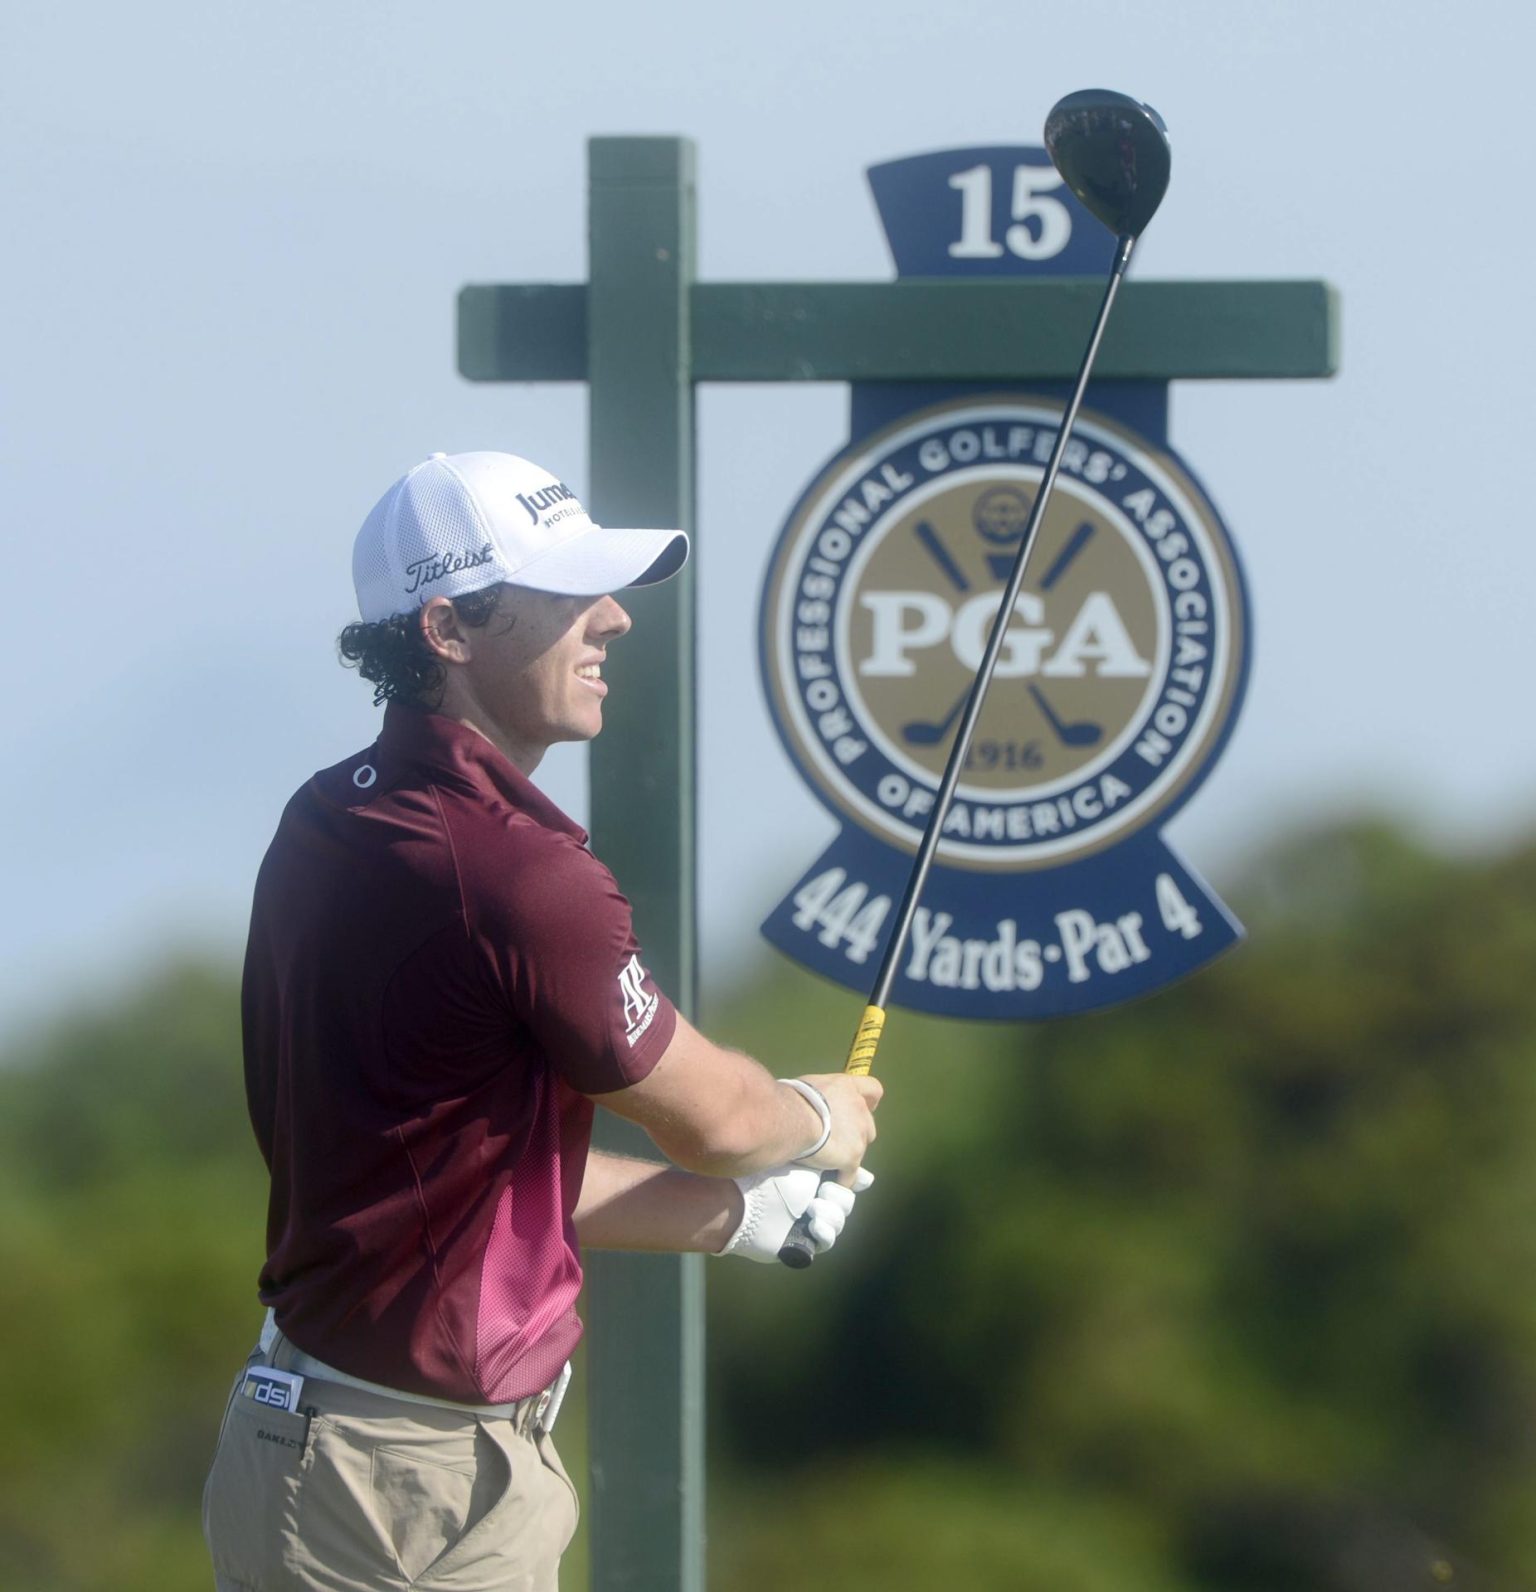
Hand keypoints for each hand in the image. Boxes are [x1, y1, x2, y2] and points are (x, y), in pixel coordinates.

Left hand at [716, 1166, 875, 1263]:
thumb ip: (836, 1166)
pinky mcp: (802, 1245)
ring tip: (812, 1208)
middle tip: (822, 1191)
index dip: (851, 1183)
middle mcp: (813, 1200)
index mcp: (814, 1179)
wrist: (745, 1201)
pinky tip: (814, 1225)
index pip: (845, 1184)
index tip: (852, 1178)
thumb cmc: (772, 1177)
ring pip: (838, 1222)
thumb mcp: (809, 1165)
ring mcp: (807, 1223)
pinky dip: (824, 1233)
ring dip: (830, 1215)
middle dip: (838, 1197)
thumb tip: (868, 1177)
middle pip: (845, 1203)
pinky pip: (825, 1242)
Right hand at [790, 1072, 881, 1172]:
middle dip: (855, 1133)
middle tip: (835, 1138)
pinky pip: (850, 1174)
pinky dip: (843, 1179)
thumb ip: (820, 1095)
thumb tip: (811, 1104)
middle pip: (868, 1124)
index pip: (873, 1089)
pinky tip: (834, 1183)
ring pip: (860, 1149)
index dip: (871, 1100)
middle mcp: (859, 1109)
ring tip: (831, 1161)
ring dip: (849, 1154)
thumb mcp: (809, 1086)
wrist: (793, 1119)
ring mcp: (858, 1135)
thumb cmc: (794, 1098)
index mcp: (848, 1088)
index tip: (867, 1106)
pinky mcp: (852, 1158)